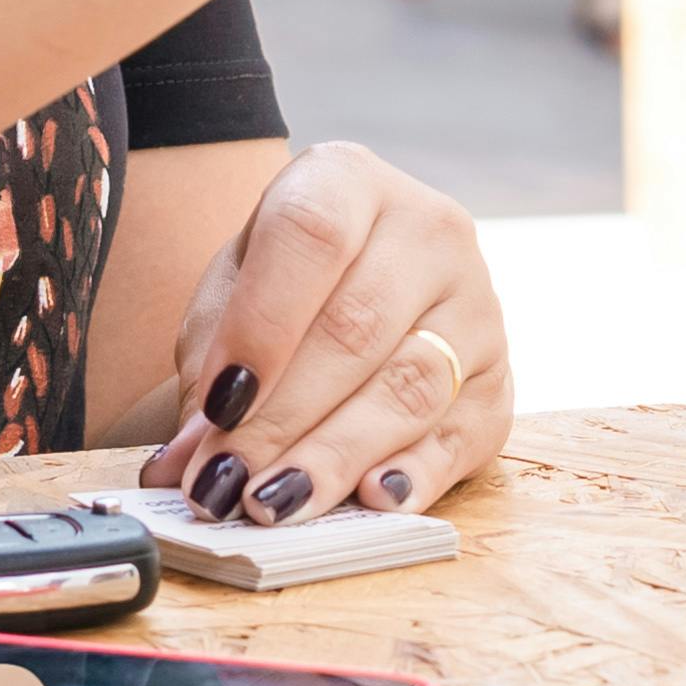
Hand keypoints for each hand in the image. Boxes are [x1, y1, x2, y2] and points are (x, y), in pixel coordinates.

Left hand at [138, 140, 512, 522]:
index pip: (312, 237)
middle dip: (283, 417)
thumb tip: (184, 462)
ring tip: (274, 505)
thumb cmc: (282, 284)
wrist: (358, 281)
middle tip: (226, 480)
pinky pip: (462, 435)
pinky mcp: (501, 378)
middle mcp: (428, 229)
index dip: (262, 323)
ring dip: (336, 457)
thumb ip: (209, 363)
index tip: (216, 404)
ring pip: (409, 387)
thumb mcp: (232, 291)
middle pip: (358, 327)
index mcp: (349, 180)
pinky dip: (414, 475)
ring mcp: (477, 303)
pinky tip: (370, 503)